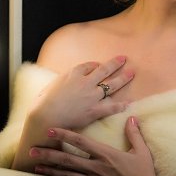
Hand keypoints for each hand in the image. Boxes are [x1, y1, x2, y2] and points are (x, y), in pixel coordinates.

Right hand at [12, 56, 133, 171]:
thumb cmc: (43, 102)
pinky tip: (128, 103)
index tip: (99, 65)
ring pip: (111, 85)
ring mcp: (91, 96)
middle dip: (115, 63)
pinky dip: (120, 105)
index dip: (95, 65)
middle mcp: (85, 82)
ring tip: (131, 73)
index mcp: (73, 74)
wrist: (46, 117)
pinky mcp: (94, 111)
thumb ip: (63, 80)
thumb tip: (66, 80)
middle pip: (104, 70)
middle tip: (124, 59)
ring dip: (123, 78)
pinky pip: (111, 107)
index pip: (88, 65)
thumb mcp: (52, 85)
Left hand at [30, 116, 160, 175]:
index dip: (65, 135)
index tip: (51, 130)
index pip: (81, 142)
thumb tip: (131, 117)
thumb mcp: (141, 152)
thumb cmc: (143, 173)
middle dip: (49, 154)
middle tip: (33, 151)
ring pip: (67, 173)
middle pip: (68, 159)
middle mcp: (96, 167)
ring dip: (50, 169)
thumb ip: (134, 134)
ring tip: (36, 166)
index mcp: (106, 155)